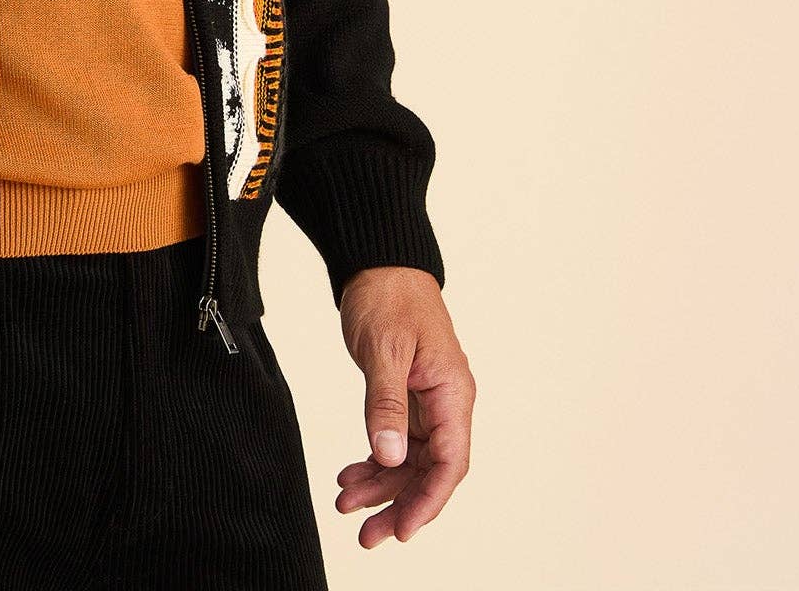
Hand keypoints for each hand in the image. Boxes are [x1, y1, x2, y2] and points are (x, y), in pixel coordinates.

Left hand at [332, 266, 473, 546]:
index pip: (449, 462)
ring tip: (346, 506)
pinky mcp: (407, 397)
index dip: (428, 502)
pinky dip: (374, 460)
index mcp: (452, 393)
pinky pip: (396, 441)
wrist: (378, 263)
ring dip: (381, 486)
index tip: (402, 530)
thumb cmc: (388, 296)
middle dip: (399, 505)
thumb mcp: (383, 350)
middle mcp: (446, 403)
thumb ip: (385, 404)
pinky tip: (350, 475)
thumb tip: (389, 456)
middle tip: (366, 536)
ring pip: (410, 461)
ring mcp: (428, 402)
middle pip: (429, 471)